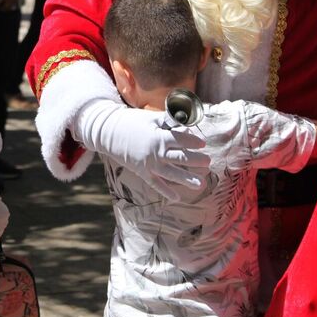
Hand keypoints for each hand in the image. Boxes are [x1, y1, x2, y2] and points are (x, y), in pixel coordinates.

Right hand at [76, 100, 209, 200]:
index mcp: (158, 137)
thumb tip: (187, 124)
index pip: (181, 141)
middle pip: (180, 158)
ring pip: (171, 174)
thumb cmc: (132, 122)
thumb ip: (170, 122)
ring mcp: (148, 164)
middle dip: (195, 160)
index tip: (202, 144)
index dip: (193, 142)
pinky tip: (176, 198)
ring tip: (200, 184)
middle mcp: (155, 153)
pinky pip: (156, 184)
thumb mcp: (151, 118)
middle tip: (207, 162)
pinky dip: (165, 191)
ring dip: (186, 179)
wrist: (108, 133)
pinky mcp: (142, 172)